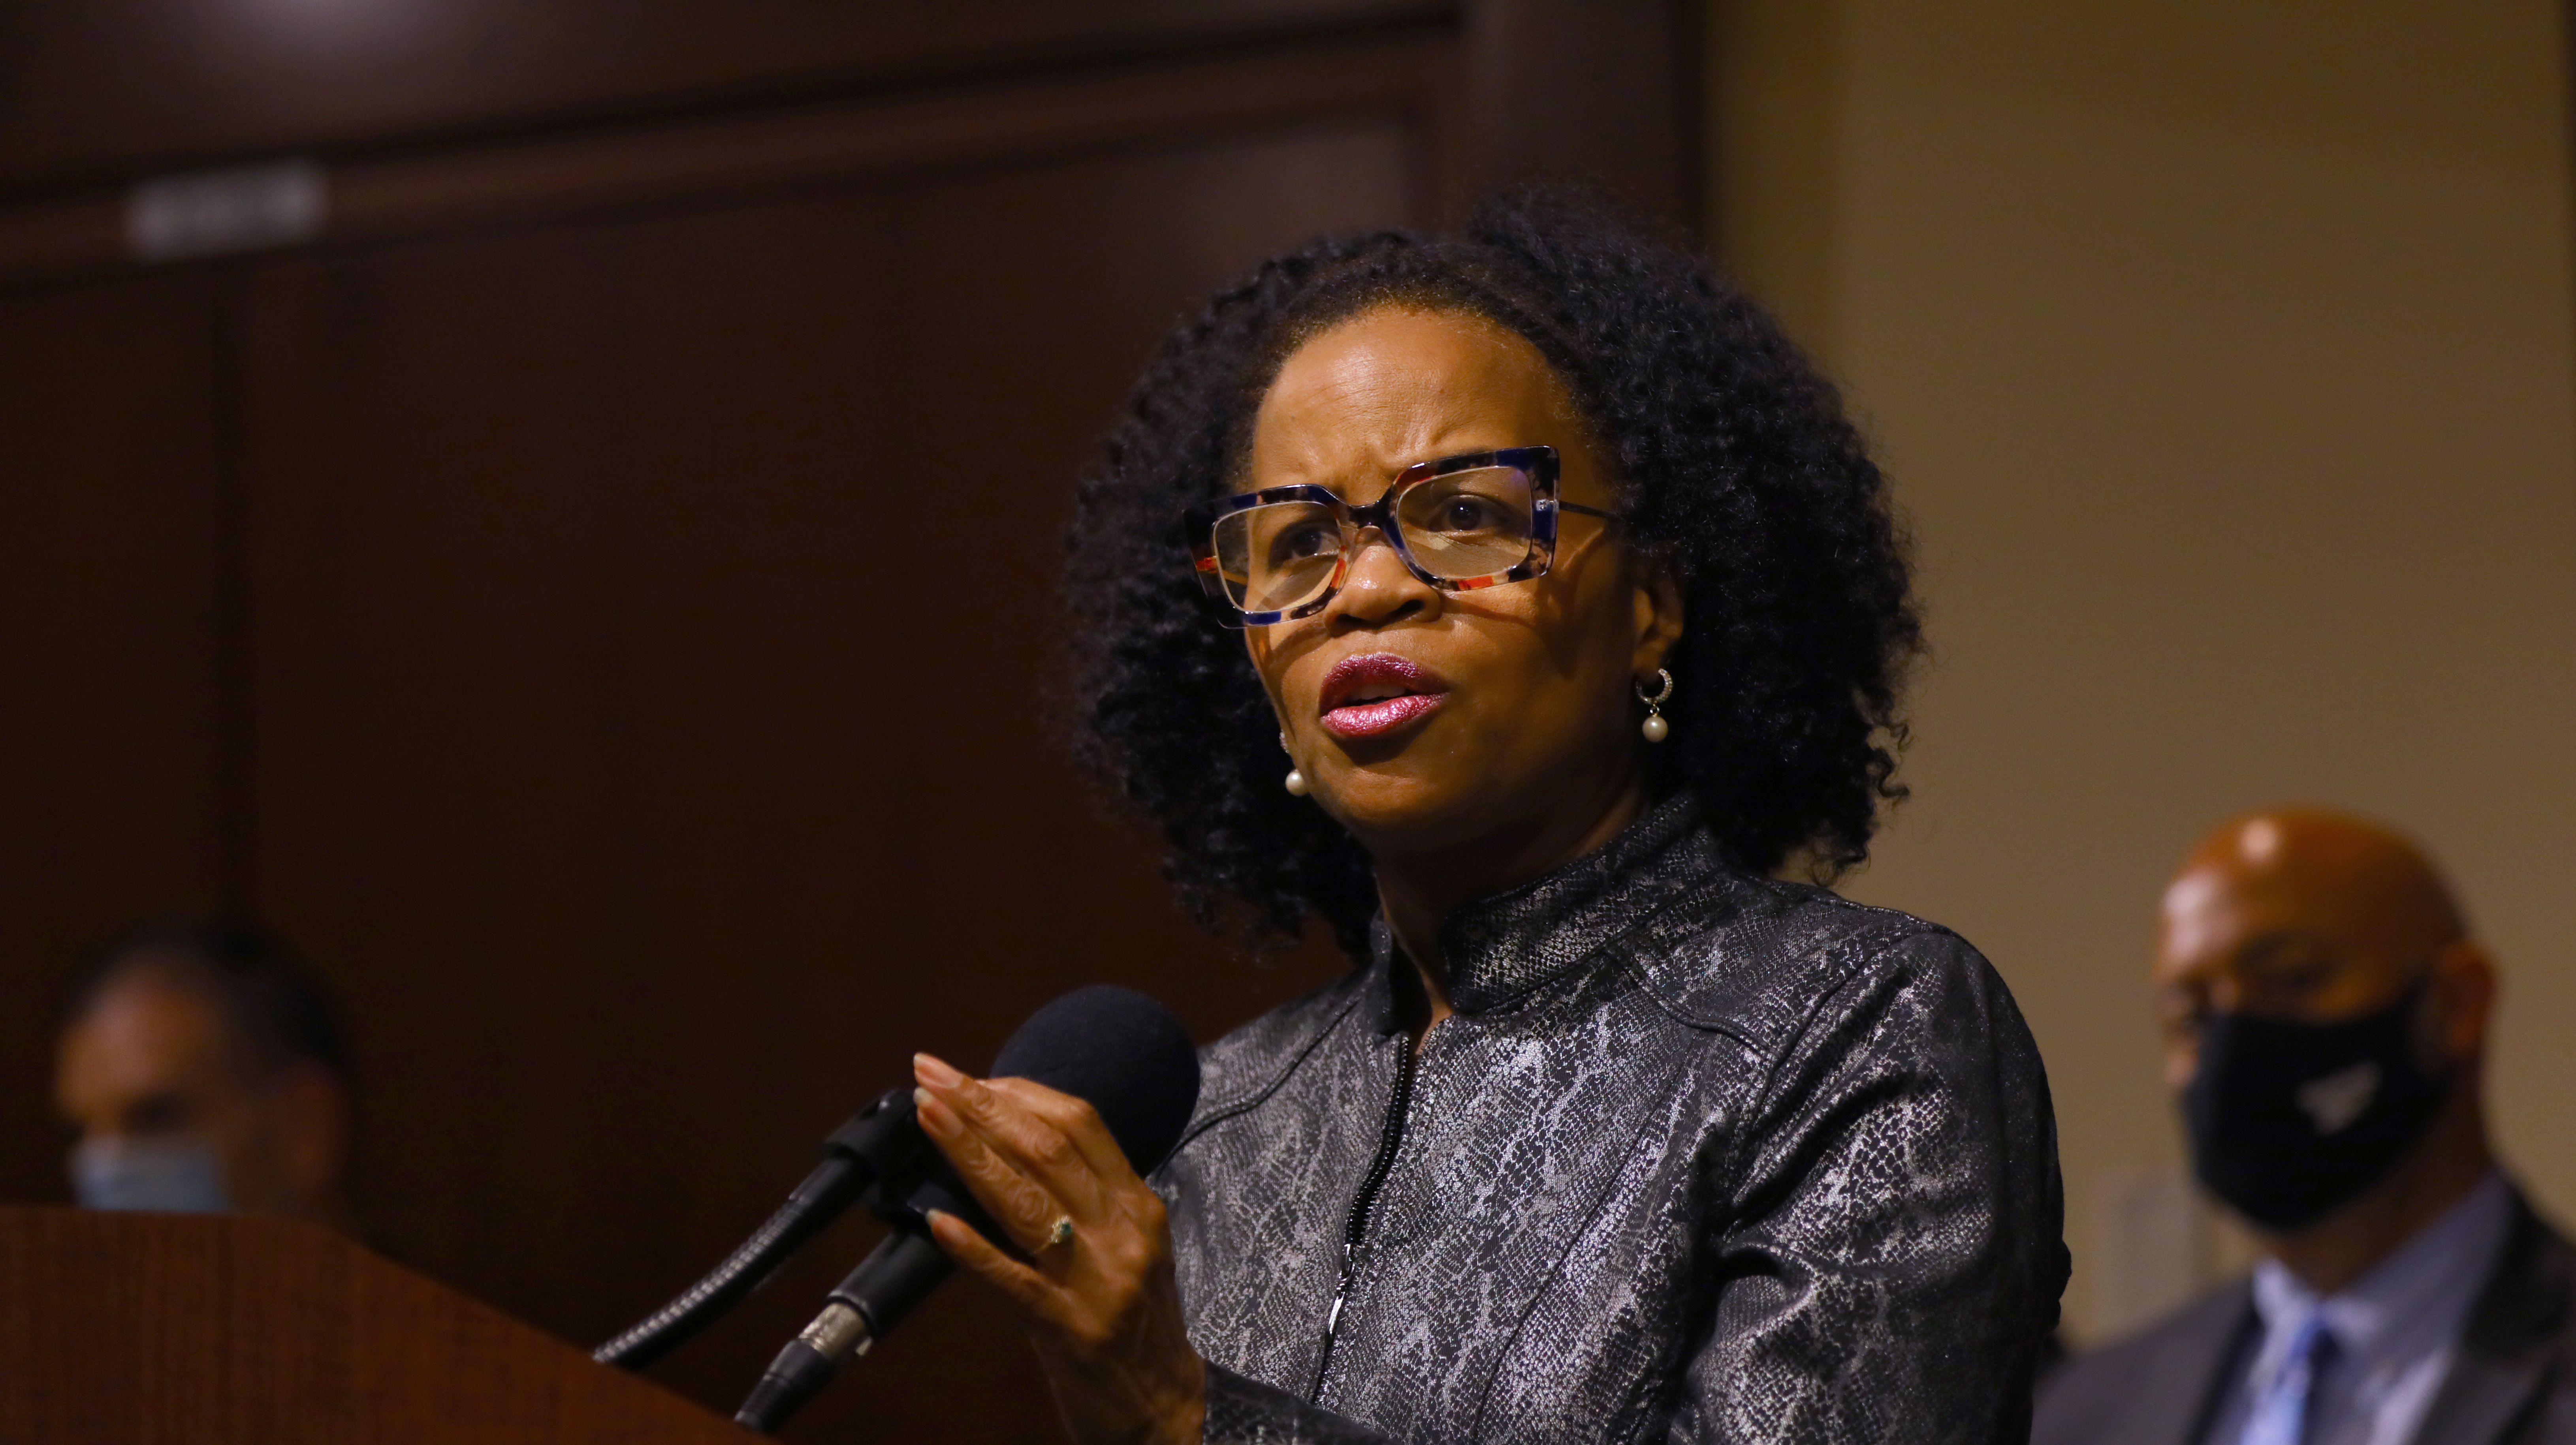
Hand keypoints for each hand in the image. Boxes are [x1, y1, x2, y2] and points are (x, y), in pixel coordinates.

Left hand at [912, 1053, 1206, 1444]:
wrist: (1165, 1406)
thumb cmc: (1135, 1320)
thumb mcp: (1126, 1245)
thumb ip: (1083, 1197)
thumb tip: (1010, 1145)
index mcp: (1137, 1205)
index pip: (1080, 1124)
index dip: (1019, 1092)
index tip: (970, 1076)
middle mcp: (1123, 1233)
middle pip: (1048, 1148)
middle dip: (983, 1105)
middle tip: (930, 1076)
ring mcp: (1098, 1281)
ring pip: (1028, 1200)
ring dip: (970, 1151)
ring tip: (927, 1116)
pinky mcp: (1070, 1330)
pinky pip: (1014, 1281)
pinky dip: (973, 1249)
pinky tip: (937, 1221)